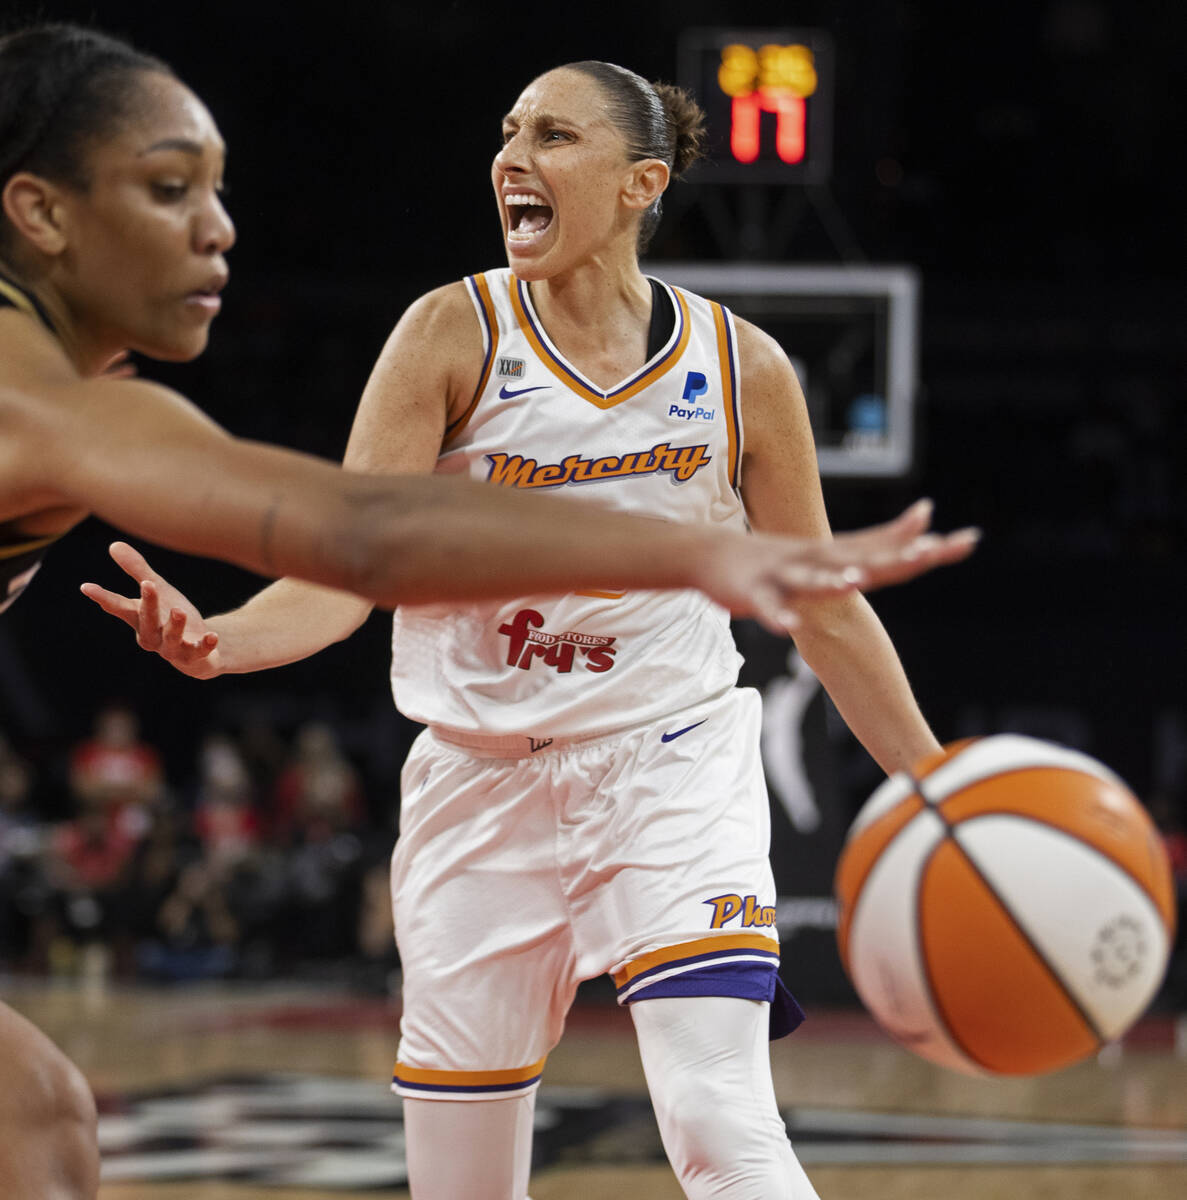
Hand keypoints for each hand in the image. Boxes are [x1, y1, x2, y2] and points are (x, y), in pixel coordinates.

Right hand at [80, 543, 223, 678]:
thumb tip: (114, 545)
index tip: (86, 586)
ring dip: (174, 626)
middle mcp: (152, 637)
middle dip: (148, 604)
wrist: (197, 649)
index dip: (103, 597)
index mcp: (139, 619)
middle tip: (148, 584)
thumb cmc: (171, 617)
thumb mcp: (158, 591)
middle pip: (147, 621)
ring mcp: (172, 649)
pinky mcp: (194, 657)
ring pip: (170, 639)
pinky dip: (205, 645)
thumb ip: (138, 571)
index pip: (119, 607)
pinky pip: (199, 652)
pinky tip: (212, 635)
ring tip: (179, 611)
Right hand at [705, 500, 978, 633]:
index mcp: (832, 553)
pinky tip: (789, 626)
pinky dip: (777, 616)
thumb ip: (859, 555)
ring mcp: (783, 573)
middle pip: (862, 558)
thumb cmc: (771, 558)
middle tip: (933, 551)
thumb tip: (892, 553)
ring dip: (833, 580)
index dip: (922, 543)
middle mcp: (814, 558)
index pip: (884, 545)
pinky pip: (767, 606)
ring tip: (857, 581)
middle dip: (897, 556)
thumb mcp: (819, 555)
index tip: (965, 541)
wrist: (707, 552)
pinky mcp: (752, 592)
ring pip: (811, 578)